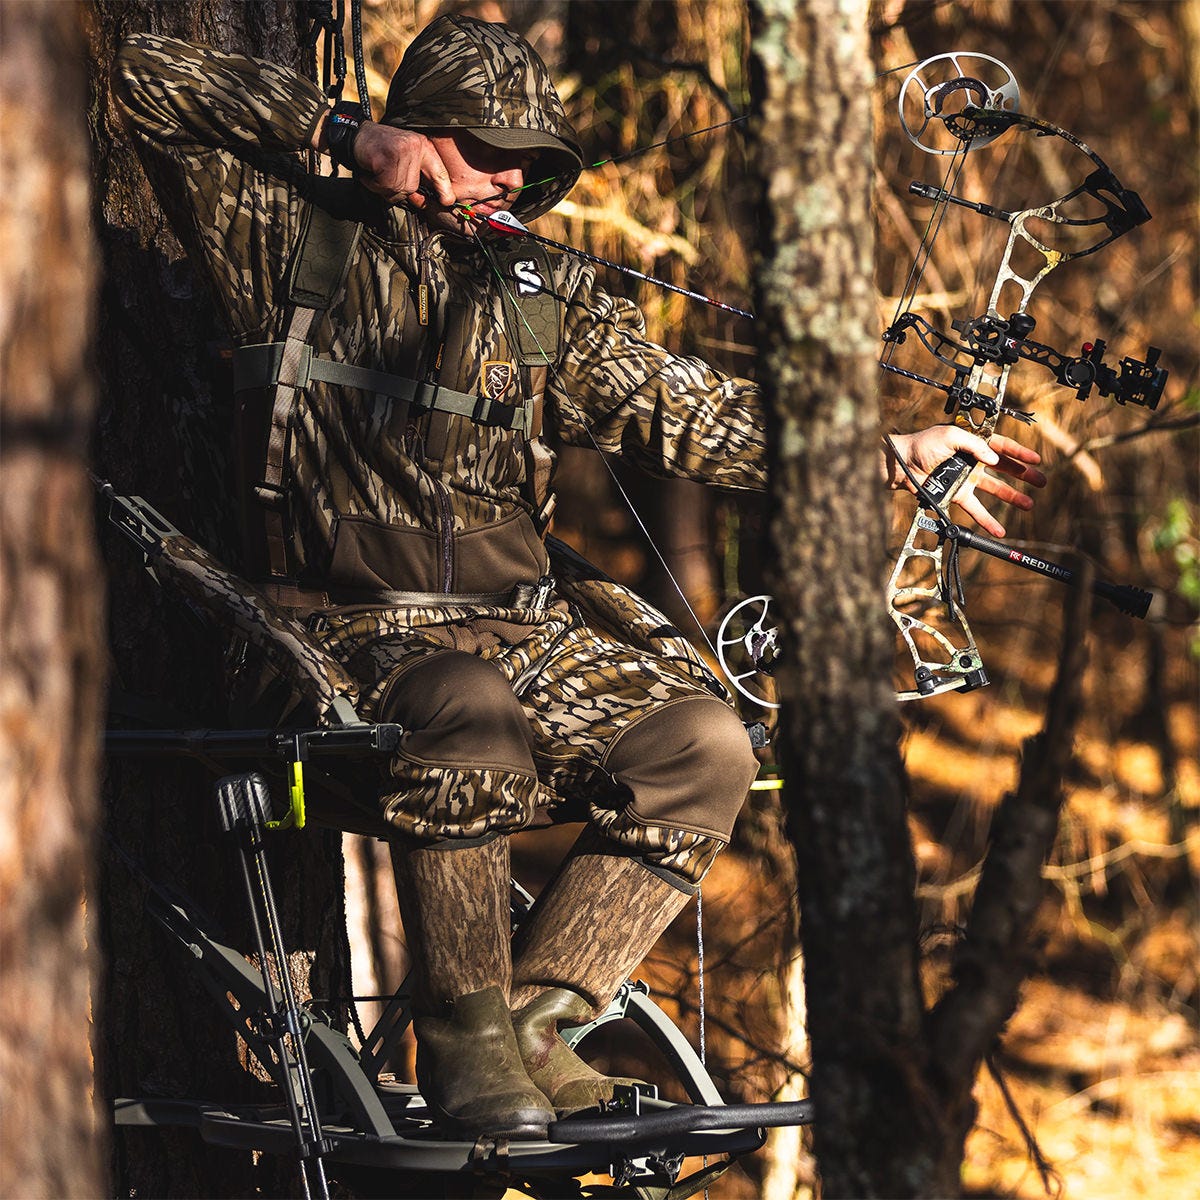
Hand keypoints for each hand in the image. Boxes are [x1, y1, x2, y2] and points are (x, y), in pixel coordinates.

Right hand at [351, 124, 455, 207]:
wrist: (356, 134)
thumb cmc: (381, 150)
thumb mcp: (405, 158)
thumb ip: (416, 176)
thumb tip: (423, 201)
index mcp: (424, 147)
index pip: (439, 172)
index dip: (444, 189)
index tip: (446, 201)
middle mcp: (416, 147)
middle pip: (411, 187)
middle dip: (395, 189)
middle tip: (384, 176)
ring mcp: (402, 151)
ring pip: (398, 188)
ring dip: (383, 187)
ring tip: (377, 173)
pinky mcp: (387, 157)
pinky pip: (385, 185)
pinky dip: (374, 184)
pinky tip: (371, 172)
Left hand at [885, 425, 1046, 537]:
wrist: (902, 465)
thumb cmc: (922, 445)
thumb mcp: (951, 436)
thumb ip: (974, 445)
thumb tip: (993, 458)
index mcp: (972, 443)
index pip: (1001, 447)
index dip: (1019, 453)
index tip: (1036, 460)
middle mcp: (971, 460)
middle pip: (1003, 468)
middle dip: (1023, 475)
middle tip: (1041, 481)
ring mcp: (965, 479)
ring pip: (994, 490)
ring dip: (1012, 497)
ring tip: (1029, 505)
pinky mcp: (956, 495)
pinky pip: (975, 509)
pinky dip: (987, 521)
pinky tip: (999, 530)